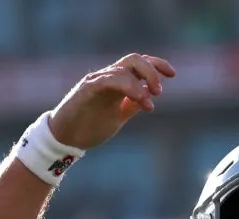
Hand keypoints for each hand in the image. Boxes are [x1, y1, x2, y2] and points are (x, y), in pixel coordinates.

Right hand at [48, 53, 175, 149]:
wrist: (65, 139)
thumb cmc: (90, 126)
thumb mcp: (118, 116)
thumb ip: (132, 105)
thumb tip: (149, 97)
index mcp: (117, 83)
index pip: (139, 64)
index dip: (157, 64)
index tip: (173, 74)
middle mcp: (108, 78)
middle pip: (133, 60)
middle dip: (151, 71)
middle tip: (159, 92)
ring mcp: (96, 82)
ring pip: (122, 69)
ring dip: (141, 83)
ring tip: (149, 103)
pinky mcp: (86, 90)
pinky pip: (107, 80)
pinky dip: (126, 87)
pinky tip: (138, 99)